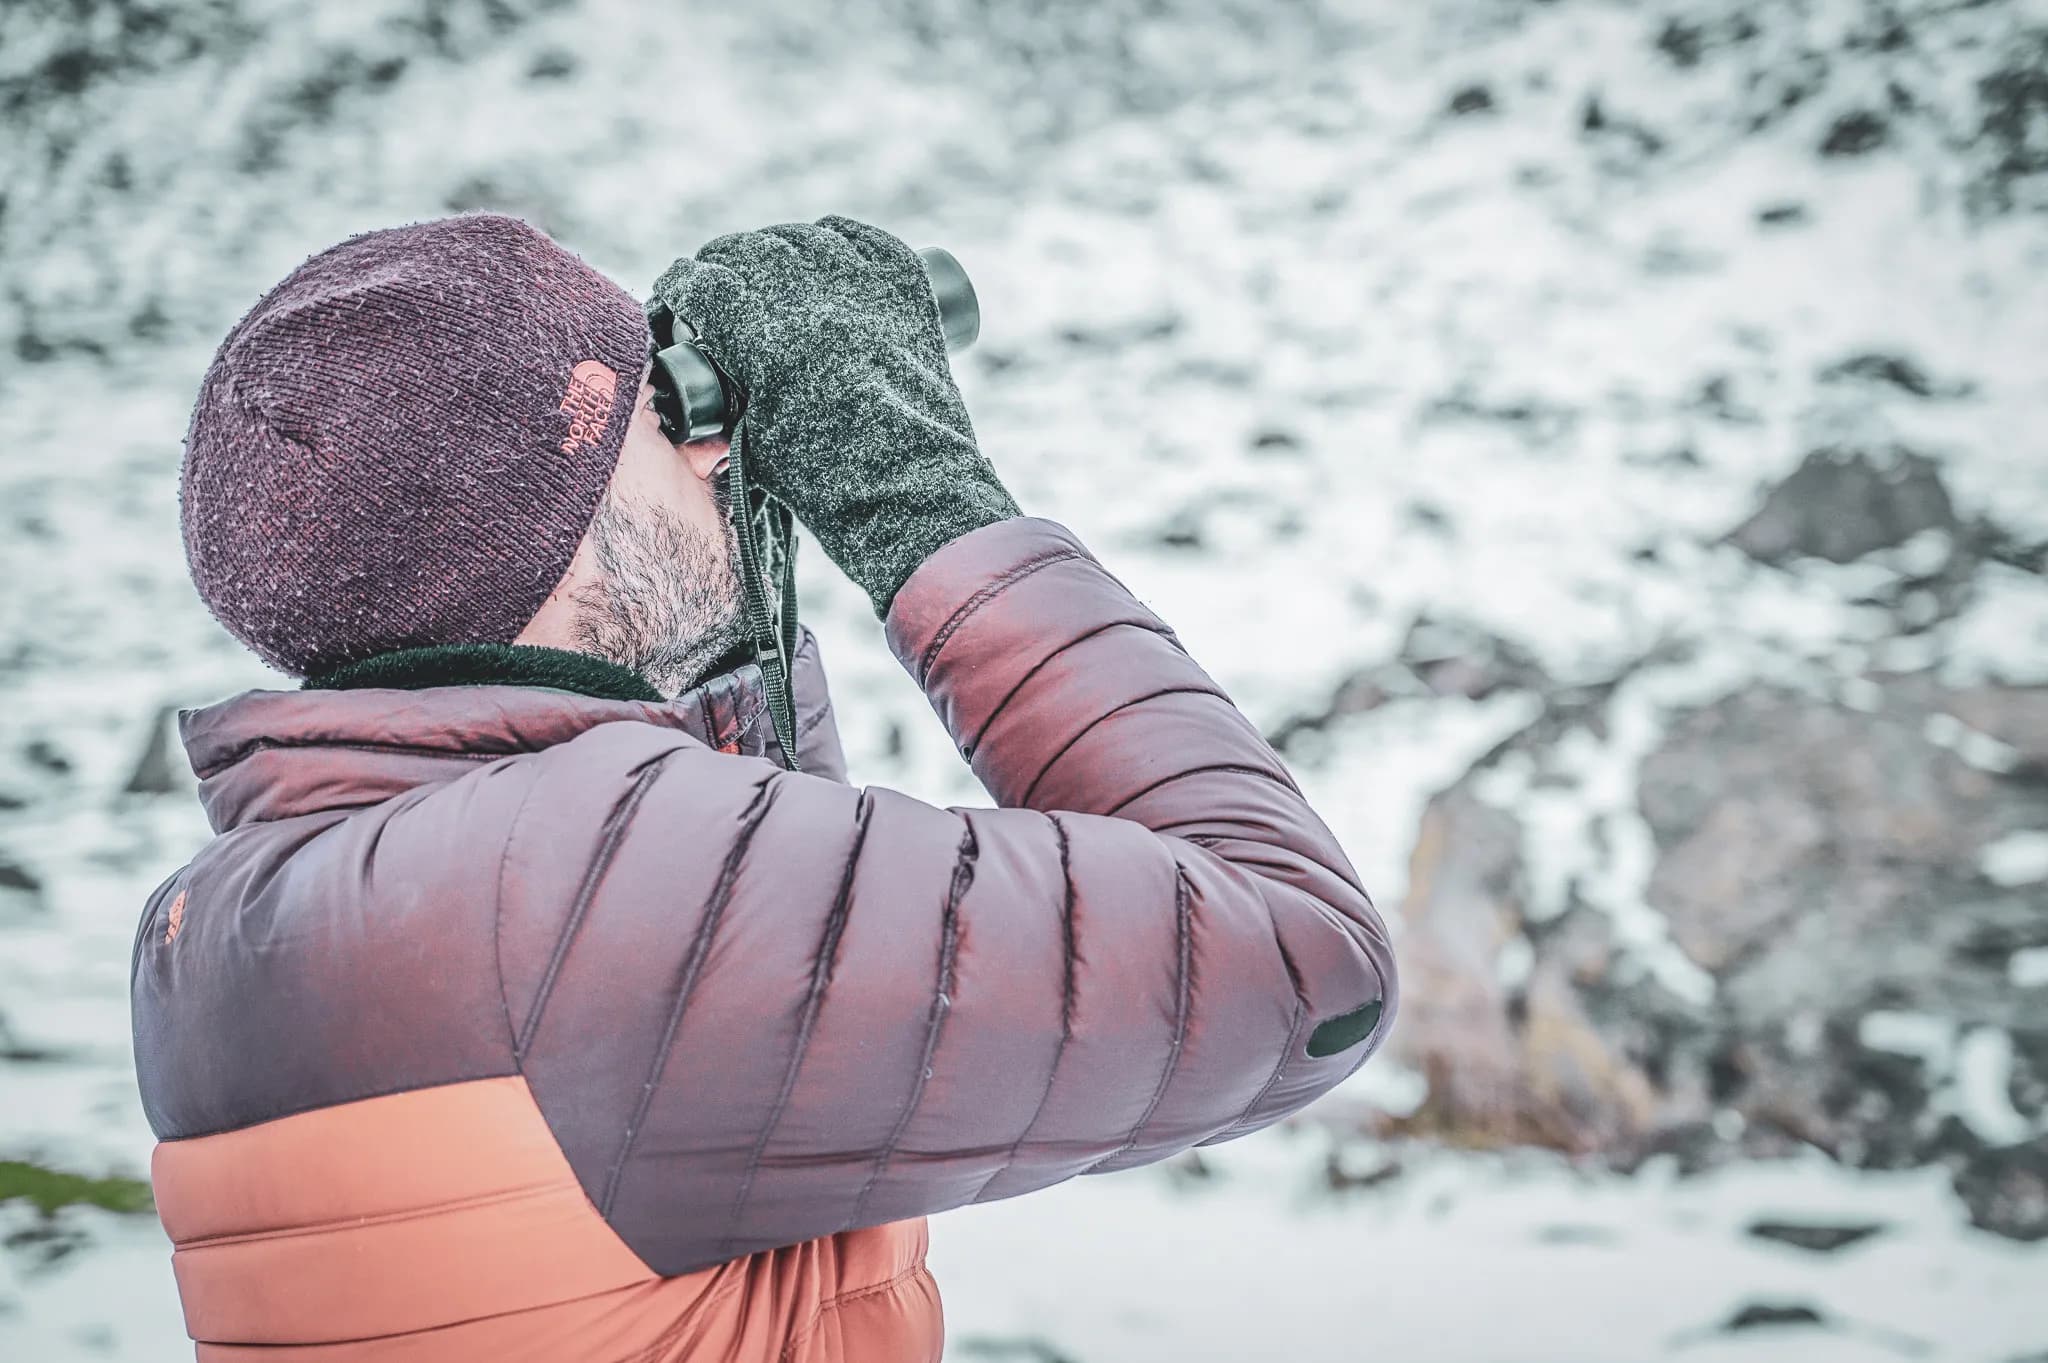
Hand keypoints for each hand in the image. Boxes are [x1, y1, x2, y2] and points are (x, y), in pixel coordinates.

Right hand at [648, 216, 1018, 616]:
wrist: (908, 487)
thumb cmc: (823, 479)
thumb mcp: (752, 442)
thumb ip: (719, 411)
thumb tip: (696, 396)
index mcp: (760, 338)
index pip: (701, 283)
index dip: (680, 284)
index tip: (676, 289)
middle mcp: (807, 300)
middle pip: (748, 249)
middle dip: (723, 259)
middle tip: (718, 277)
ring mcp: (860, 288)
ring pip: (803, 237)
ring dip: (777, 246)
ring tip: (770, 267)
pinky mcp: (903, 287)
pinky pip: (862, 239)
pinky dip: (838, 238)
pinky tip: (824, 248)